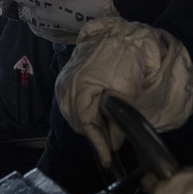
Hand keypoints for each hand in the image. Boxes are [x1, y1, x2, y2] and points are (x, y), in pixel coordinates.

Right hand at [55, 17, 192, 165]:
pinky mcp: (65, 78)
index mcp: (81, 88)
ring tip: (105, 126)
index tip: (107, 159)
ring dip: (87, 122)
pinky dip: (82, 111)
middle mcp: (67, 86)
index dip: (99, 143)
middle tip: (111, 140)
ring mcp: (64, 81)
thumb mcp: (128, 92)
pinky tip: (95, 111)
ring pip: (72, 114)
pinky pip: (70, 103)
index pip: (87, 124)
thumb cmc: (125, 59)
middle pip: (77, 122)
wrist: (119, 34)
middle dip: (94, 132)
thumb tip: (114, 144)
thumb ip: (120, 120)